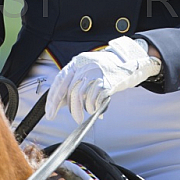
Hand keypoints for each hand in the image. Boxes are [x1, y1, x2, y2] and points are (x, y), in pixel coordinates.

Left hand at [45, 36, 161, 123]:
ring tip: (82, 117)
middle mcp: (85, 65)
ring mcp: (96, 72)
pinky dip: (93, 107)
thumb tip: (58, 102)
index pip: (60, 80)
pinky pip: (94, 98)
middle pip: (69, 89)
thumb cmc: (106, 71)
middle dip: (66, 107)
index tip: (49, 112)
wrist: (130, 65)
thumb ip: (74, 83)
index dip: (53, 98)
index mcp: (78, 62)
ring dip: (80, 109)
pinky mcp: (106, 81)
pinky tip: (97, 110)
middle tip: (63, 117)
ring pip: (80, 95)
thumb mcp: (88, 71)